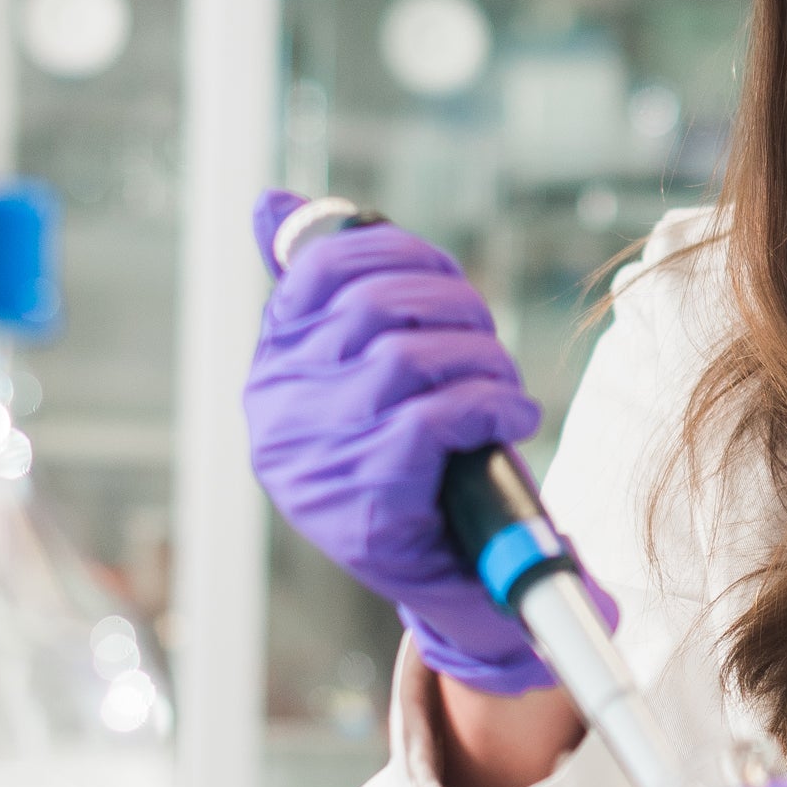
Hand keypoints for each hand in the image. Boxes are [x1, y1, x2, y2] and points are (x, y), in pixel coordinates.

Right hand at [242, 190, 575, 693]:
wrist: (454, 583)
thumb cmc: (416, 466)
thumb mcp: (368, 375)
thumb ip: (334, 295)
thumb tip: (275, 203)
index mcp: (274, 370)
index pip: (319, 268)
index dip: (398, 251)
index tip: (445, 276)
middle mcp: (279, 411)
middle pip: (374, 304)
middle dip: (454, 305)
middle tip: (487, 338)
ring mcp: (318, 459)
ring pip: (410, 356)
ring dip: (482, 360)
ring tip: (503, 388)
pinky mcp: (366, 503)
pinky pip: (436, 417)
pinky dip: (491, 406)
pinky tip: (511, 420)